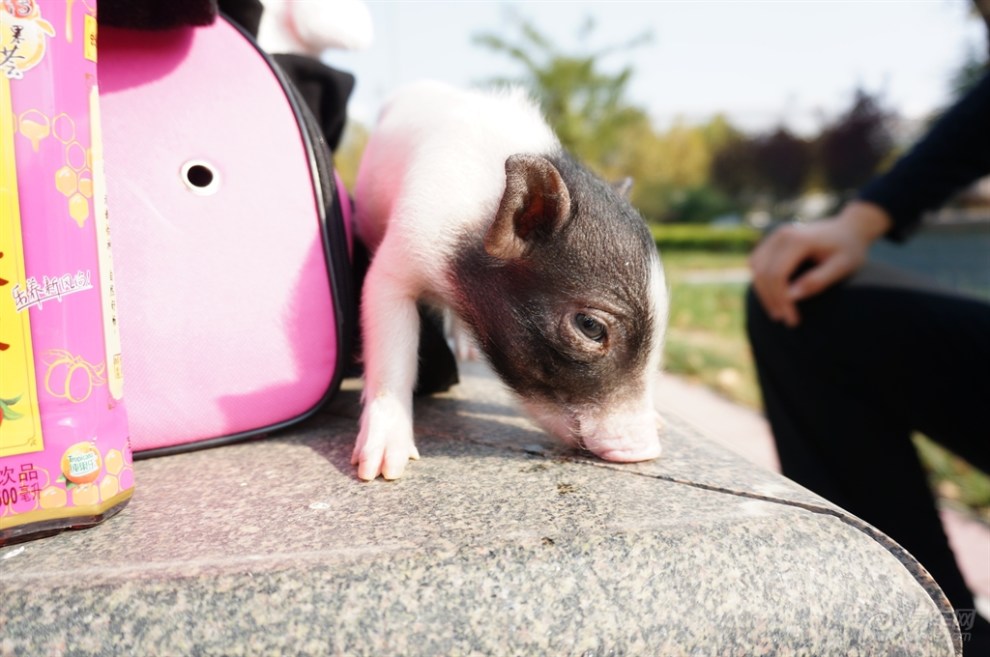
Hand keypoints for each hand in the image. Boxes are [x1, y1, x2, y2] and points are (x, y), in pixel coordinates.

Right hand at [749, 201, 891, 326]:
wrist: (849, 229)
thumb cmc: (849, 250)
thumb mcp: (842, 267)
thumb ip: (817, 281)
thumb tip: (790, 296)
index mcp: (797, 240)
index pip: (777, 274)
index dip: (781, 300)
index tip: (792, 320)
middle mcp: (781, 235)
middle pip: (763, 273)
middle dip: (771, 300)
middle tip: (785, 320)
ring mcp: (774, 236)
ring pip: (756, 269)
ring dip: (763, 293)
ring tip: (778, 312)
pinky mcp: (772, 241)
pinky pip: (757, 263)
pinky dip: (761, 281)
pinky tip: (774, 296)